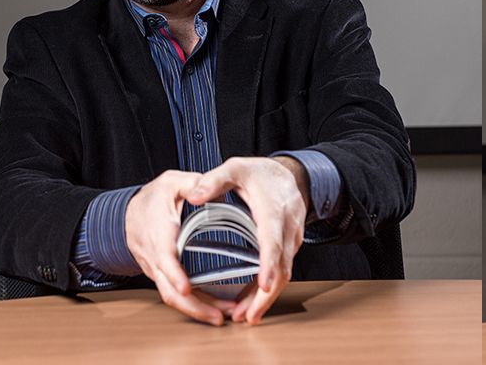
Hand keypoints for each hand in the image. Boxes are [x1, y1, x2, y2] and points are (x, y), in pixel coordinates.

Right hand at [126, 170, 236, 324]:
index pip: (164, 257)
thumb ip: (192, 184)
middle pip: (169, 289)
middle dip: (194, 306)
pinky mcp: (161, 277)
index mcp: (158, 232)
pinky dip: (194, 306)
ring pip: (172, 297)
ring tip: (223, 317)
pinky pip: (174, 296)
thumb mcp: (170, 182)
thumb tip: (212, 190)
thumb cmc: (151, 200)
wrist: (127, 215)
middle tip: (220, 316)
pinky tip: (215, 311)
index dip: (174, 274)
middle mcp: (155, 257)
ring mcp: (156, 270)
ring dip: (197, 310)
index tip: (186, 288)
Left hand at [186, 156, 308, 324]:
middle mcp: (287, 229)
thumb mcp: (235, 169)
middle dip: (266, 296)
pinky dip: (269, 289)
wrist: (290, 175)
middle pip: (282, 268)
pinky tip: (253, 302)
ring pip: (284, 274)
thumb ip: (214, 181)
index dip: (269, 265)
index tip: (263, 285)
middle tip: (247, 316)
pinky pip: (282, 272)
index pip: (273, 242)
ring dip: (266, 298)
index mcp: (273, 210)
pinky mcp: (290, 248)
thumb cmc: (261, 174)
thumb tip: (193, 194)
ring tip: (246, 316)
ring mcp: (292, 240)